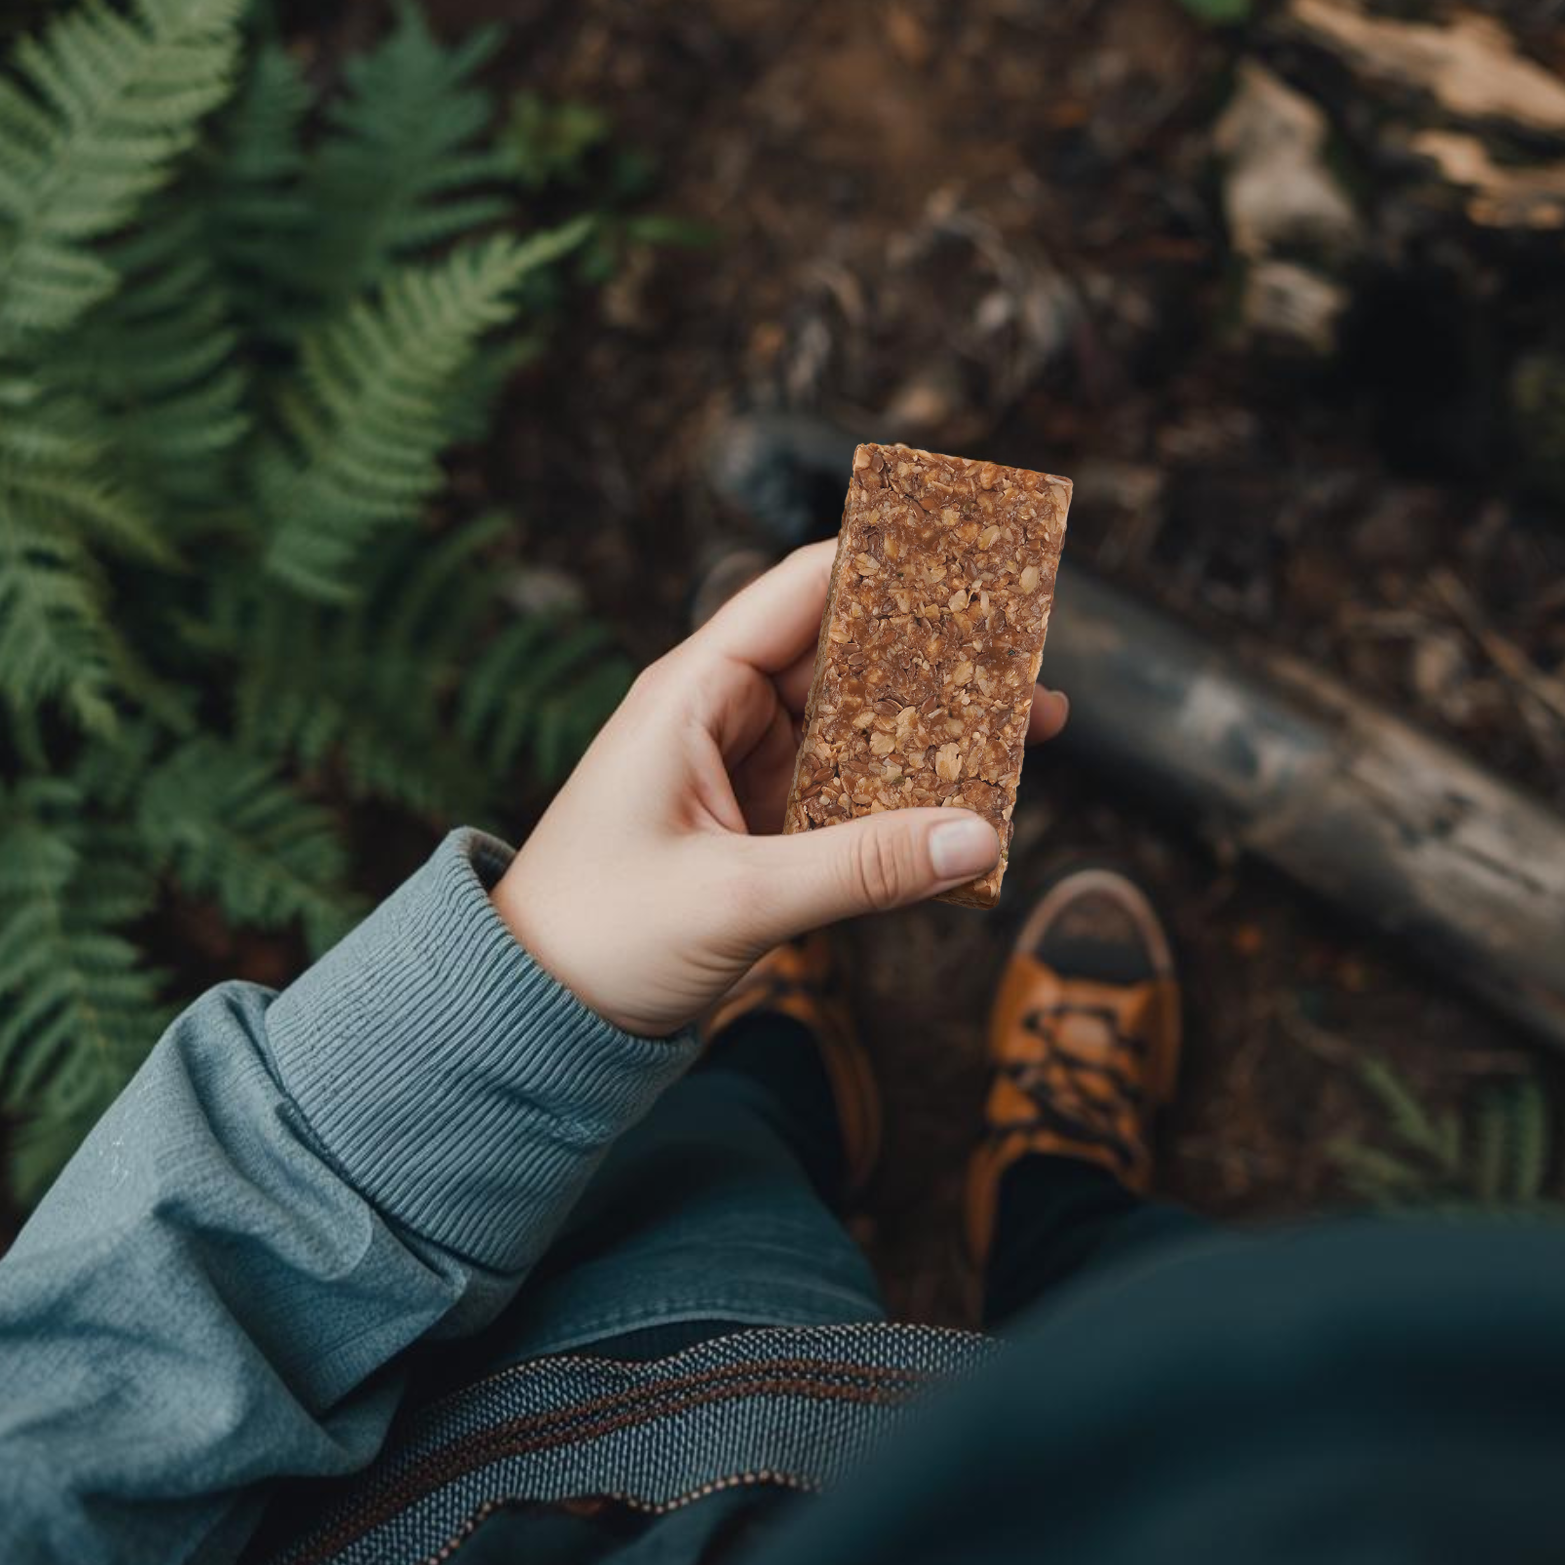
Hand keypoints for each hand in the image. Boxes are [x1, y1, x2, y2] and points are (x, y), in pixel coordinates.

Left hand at [490, 540, 1069, 1036]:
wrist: (532, 1016)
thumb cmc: (599, 937)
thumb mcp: (737, 899)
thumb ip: (862, 868)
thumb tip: (979, 836)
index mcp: (694, 694)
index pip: (802, 592)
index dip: (888, 564)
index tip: (973, 548)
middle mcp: (723, 717)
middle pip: (849, 658)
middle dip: (940, 655)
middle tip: (1031, 656)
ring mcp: (745, 772)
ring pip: (860, 728)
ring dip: (936, 727)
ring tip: (1031, 724)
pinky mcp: (760, 828)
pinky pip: (850, 793)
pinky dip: (906, 794)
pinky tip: (970, 801)